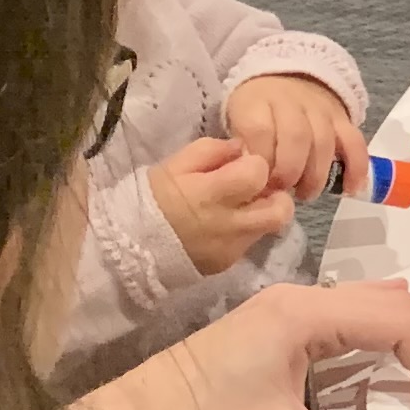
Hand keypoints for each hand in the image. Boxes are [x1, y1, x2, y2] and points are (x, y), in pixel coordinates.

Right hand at [151, 137, 292, 276]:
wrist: (129, 247)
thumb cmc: (151, 199)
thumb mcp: (174, 165)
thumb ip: (211, 151)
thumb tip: (241, 147)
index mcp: (212, 193)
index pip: (259, 173)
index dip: (256, 164)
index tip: (243, 164)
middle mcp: (229, 224)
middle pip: (280, 209)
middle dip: (276, 194)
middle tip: (259, 188)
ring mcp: (231, 247)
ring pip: (270, 228)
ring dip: (265, 213)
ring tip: (246, 206)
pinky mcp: (227, 263)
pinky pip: (250, 243)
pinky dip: (246, 231)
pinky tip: (227, 224)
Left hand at [225, 73, 367, 199]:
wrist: (284, 77)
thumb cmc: (256, 109)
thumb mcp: (236, 119)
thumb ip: (242, 146)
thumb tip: (253, 179)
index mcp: (257, 102)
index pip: (260, 130)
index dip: (261, 160)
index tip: (258, 181)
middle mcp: (291, 102)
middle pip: (296, 137)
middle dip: (289, 171)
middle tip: (283, 191)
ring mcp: (321, 109)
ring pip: (324, 142)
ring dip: (316, 175)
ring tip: (305, 193)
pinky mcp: (343, 118)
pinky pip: (354, 142)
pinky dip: (356, 167)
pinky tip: (350, 189)